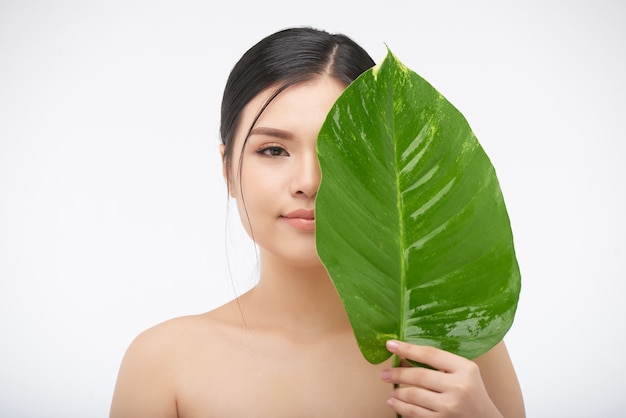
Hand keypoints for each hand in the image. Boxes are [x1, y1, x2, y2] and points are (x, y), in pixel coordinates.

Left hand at [380, 340, 502, 417]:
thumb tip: (402, 359)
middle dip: (396, 374)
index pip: (430, 354)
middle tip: (383, 374)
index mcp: (465, 368)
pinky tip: (394, 402)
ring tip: (391, 390)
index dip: (407, 348)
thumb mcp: (461, 373)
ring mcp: (451, 406)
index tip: (390, 345)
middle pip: (419, 376)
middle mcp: (459, 386)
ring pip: (413, 396)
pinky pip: (414, 413)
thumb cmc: (471, 392)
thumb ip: (437, 365)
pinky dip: (400, 407)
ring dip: (397, 392)